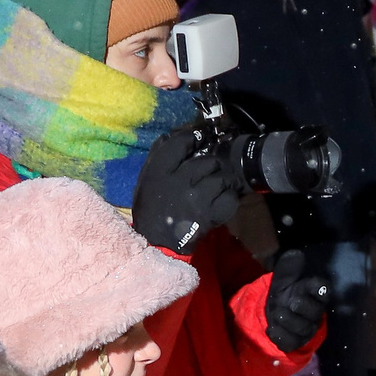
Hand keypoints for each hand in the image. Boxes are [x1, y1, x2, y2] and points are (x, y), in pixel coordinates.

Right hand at [130, 129, 247, 253]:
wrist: (157, 241)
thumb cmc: (151, 208)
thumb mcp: (146, 179)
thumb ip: (160, 157)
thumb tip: (176, 134)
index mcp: (159, 171)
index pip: (180, 142)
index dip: (194, 136)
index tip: (200, 137)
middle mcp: (179, 181)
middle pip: (208, 161)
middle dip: (212, 165)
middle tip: (210, 171)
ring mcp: (197, 198)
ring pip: (221, 178)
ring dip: (223, 181)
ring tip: (218, 187)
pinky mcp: (210, 213)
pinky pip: (229, 197)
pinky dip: (229, 198)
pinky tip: (221, 201)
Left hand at [262, 246, 332, 352]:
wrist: (273, 313)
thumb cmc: (284, 293)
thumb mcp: (283, 279)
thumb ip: (289, 267)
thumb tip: (295, 254)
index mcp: (313, 295)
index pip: (322, 291)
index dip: (320, 290)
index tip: (318, 287)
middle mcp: (314, 313)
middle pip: (315, 313)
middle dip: (304, 307)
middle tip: (292, 302)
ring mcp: (306, 329)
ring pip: (302, 329)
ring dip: (289, 321)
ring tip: (277, 314)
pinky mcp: (295, 342)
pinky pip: (291, 342)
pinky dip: (280, 336)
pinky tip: (271, 329)